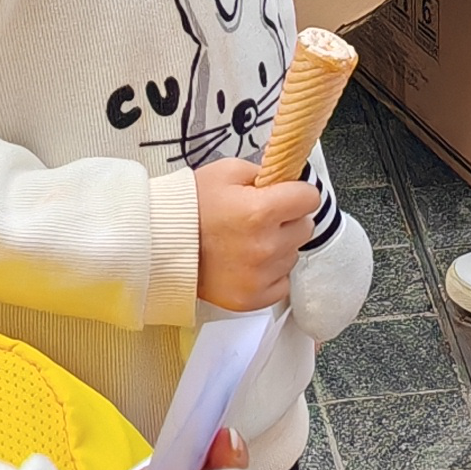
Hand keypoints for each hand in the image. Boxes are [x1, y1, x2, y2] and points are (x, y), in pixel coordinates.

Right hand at [194, 160, 319, 308]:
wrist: (160, 244)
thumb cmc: (190, 206)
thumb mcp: (226, 171)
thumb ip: (264, 172)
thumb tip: (288, 178)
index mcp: (261, 211)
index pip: (310, 198)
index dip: (297, 193)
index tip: (285, 195)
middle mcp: (265, 246)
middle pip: (305, 228)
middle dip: (288, 220)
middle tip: (261, 218)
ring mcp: (259, 276)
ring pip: (292, 255)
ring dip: (278, 247)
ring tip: (247, 241)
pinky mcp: (252, 298)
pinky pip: (281, 283)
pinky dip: (270, 273)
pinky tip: (248, 262)